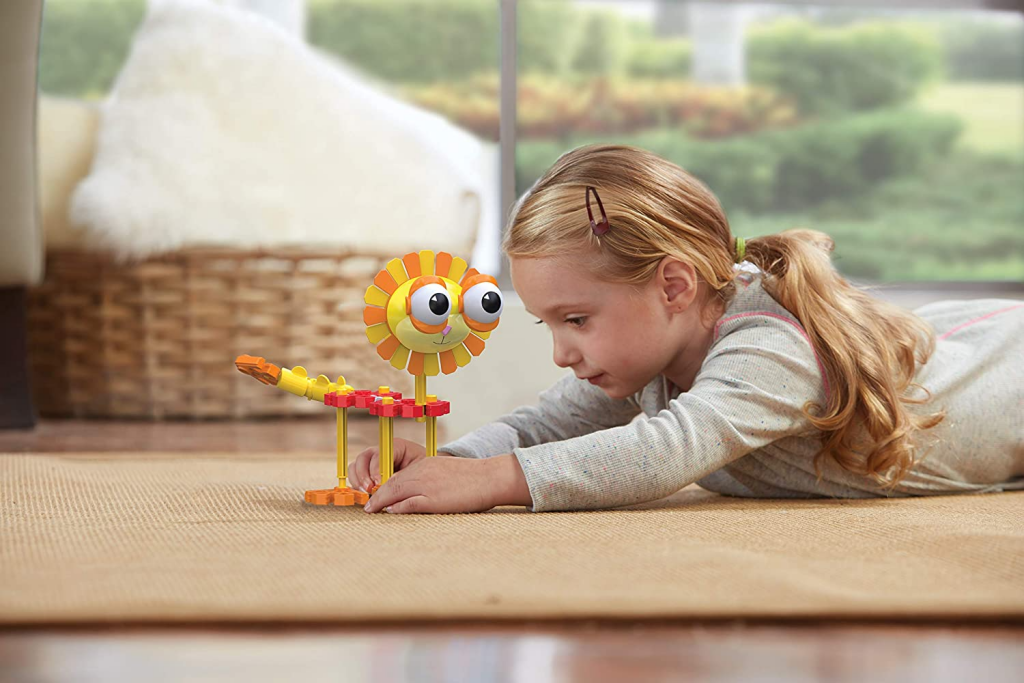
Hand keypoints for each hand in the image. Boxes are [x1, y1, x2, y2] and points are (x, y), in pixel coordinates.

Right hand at [347, 437, 428, 491]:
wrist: (427, 472)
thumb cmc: (423, 469)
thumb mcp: (417, 470)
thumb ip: (402, 476)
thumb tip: (387, 485)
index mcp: (396, 446)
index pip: (379, 454)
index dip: (376, 469)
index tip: (377, 483)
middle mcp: (381, 451)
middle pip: (363, 457)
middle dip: (363, 475)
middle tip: (369, 489)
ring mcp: (372, 460)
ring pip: (356, 466)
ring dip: (358, 480)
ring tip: (366, 492)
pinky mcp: (368, 470)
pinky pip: (355, 475)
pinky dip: (356, 484)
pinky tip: (364, 493)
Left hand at [364, 453, 531, 513]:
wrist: (490, 477)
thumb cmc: (474, 478)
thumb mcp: (448, 472)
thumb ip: (433, 479)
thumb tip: (420, 494)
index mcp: (426, 465)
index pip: (398, 475)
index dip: (384, 486)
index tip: (377, 495)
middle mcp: (423, 472)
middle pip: (392, 483)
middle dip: (377, 494)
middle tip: (368, 505)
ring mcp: (427, 485)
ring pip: (396, 492)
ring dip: (381, 501)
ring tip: (371, 510)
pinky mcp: (434, 498)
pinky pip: (410, 503)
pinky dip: (397, 507)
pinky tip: (389, 511)